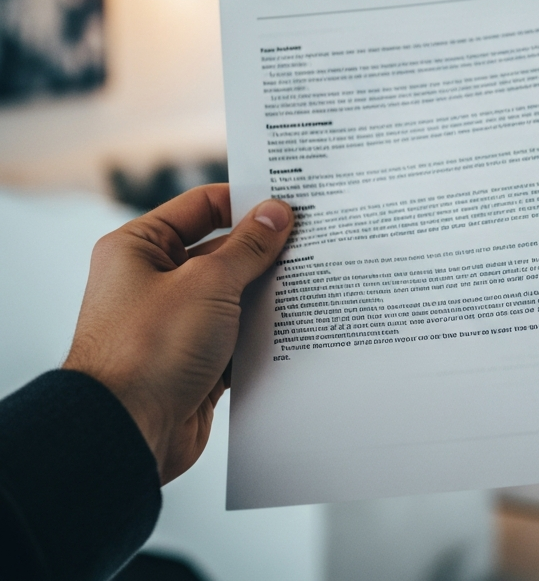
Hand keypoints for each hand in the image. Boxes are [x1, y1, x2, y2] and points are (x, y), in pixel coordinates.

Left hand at [63, 185, 292, 483]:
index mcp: (140, 247)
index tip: (290, 204)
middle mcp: (154, 280)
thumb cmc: (148, 350)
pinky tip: (298, 323)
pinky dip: (263, 331)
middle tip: (313, 241)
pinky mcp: (194, 360)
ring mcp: (175, 322)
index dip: (246, 202)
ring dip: (267, 292)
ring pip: (234, 294)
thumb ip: (249, 247)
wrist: (125, 435)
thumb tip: (277, 213)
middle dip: (265, 250)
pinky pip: (237, 334)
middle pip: (223, 250)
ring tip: (313, 280)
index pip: (203, 206)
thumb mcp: (208, 283)